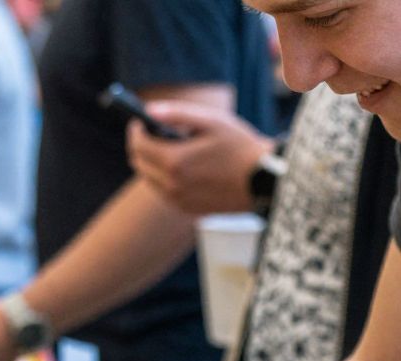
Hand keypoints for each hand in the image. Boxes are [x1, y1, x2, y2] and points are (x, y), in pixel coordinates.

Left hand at [127, 101, 276, 217]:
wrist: (264, 181)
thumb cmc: (241, 146)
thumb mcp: (212, 121)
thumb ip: (178, 113)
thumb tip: (149, 110)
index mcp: (174, 161)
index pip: (138, 145)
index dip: (136, 130)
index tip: (138, 121)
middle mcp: (171, 185)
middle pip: (139, 164)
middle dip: (140, 146)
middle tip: (150, 132)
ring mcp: (178, 200)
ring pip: (150, 179)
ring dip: (152, 163)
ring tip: (167, 147)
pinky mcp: (187, 209)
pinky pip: (164, 192)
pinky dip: (165, 178)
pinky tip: (181, 166)